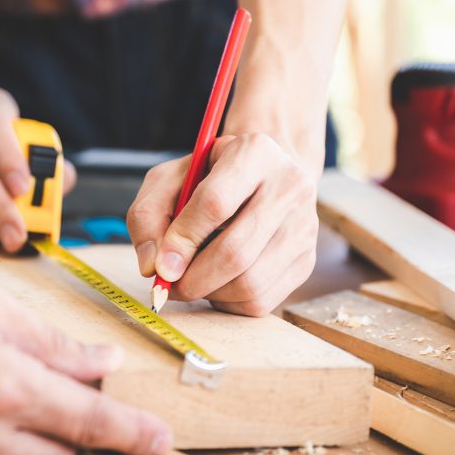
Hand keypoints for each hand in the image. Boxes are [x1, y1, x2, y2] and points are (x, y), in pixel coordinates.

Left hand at [127, 133, 317, 315]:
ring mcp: (304, 226)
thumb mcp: (169, 179)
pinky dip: (229, 301)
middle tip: (168, 285)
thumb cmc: (209, 178)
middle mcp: (290, 186)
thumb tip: (153, 266)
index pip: (214, 203)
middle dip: (192, 279)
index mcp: (254, 153)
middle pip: (235, 252)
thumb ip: (148, 215)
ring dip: (209, 292)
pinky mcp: (307, 261)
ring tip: (192, 278)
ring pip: (250, 283)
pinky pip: (261, 300)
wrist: (262, 178)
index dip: (182, 240)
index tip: (160, 265)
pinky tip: (217, 282)